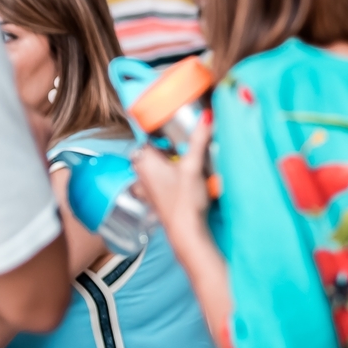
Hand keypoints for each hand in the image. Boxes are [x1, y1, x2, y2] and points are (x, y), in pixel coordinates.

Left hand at [131, 112, 211, 244]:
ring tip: (182, 157)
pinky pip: (157, 180)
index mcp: (144, 161)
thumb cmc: (184, 200)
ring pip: (152, 166)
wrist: (187, 231)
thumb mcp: (194, 164)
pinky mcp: (156, 199)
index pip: (146, 136)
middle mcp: (141, 173)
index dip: (160, 129)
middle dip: (164, 144)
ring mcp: (147, 188)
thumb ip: (199, 138)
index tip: (174, 123)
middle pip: (150, 150)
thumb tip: (206, 116)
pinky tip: (179, 177)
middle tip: (182, 140)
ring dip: (165, 160)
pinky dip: (165, 176)